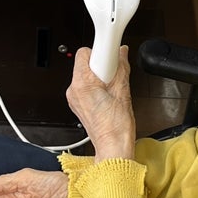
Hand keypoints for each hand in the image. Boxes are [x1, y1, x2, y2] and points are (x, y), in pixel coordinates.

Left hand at [66, 46, 135, 161]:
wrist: (113, 146)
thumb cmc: (116, 126)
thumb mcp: (123, 90)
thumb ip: (121, 66)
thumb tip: (121, 53)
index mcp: (82, 84)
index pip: (84, 52)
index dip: (100, 51)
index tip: (110, 52)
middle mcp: (73, 90)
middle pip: (84, 63)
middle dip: (101, 65)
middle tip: (113, 75)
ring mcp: (73, 99)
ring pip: (85, 75)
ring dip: (98, 77)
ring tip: (112, 89)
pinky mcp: (77, 105)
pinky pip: (85, 87)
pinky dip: (95, 87)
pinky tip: (107, 96)